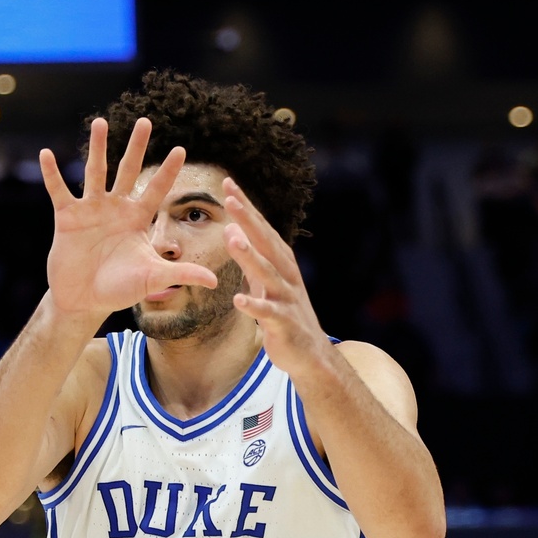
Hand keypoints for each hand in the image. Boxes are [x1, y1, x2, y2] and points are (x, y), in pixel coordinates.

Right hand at [39, 117, 217, 316]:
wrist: (84, 300)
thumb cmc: (119, 289)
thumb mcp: (153, 279)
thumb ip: (181, 274)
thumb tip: (215, 282)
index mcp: (137, 219)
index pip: (156, 189)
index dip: (168, 171)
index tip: (182, 148)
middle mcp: (115, 208)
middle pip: (128, 170)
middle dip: (137, 147)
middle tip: (145, 121)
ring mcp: (91, 210)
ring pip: (95, 172)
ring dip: (97, 147)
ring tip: (99, 122)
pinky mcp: (67, 218)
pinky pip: (59, 191)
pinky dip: (52, 174)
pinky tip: (45, 154)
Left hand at [222, 177, 331, 373]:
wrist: (310, 353)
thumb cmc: (284, 313)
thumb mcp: (265, 281)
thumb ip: (249, 257)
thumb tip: (230, 229)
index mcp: (281, 262)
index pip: (261, 228)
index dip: (245, 207)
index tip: (228, 184)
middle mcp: (286, 274)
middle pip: (266, 242)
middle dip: (248, 219)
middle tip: (230, 198)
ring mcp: (287, 297)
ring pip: (267, 272)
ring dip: (250, 256)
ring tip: (232, 239)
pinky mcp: (284, 322)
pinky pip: (267, 313)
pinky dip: (254, 305)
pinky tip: (238, 300)